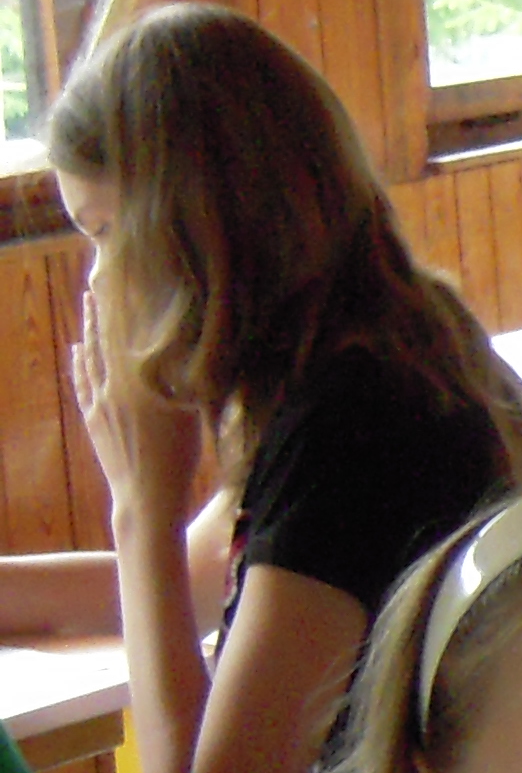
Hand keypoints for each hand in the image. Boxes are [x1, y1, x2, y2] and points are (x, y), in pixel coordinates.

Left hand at [71, 284, 204, 531]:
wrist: (145, 497)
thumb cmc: (179, 460)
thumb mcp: (191, 414)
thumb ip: (185, 379)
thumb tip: (185, 350)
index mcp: (142, 382)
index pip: (129, 332)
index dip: (123, 303)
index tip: (120, 275)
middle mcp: (116, 386)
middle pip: (106, 337)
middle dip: (102, 306)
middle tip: (97, 278)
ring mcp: (100, 401)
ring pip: (91, 355)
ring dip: (88, 327)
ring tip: (86, 302)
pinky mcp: (92, 417)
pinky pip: (82, 381)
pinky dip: (79, 361)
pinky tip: (77, 347)